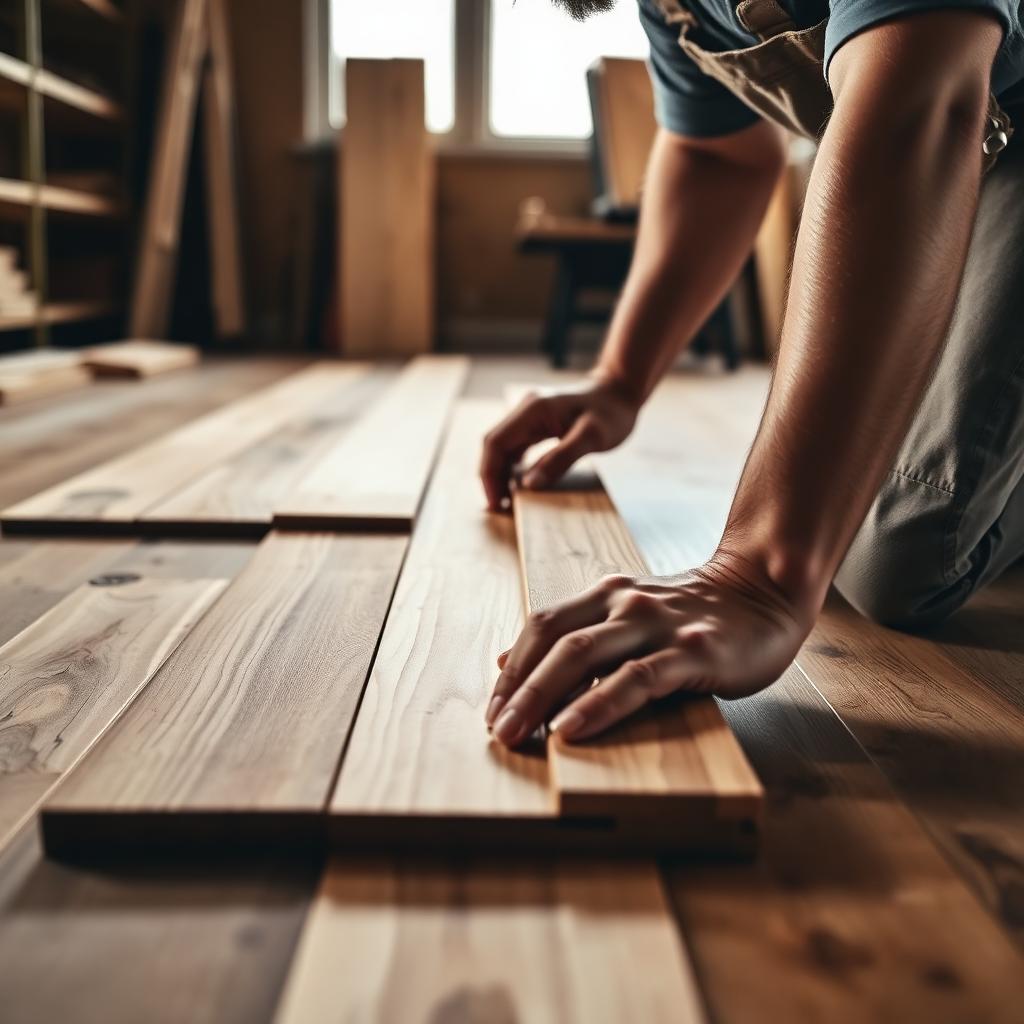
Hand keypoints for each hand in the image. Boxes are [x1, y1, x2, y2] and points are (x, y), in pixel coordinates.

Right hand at [479, 375, 639, 510]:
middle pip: (494, 445)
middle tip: (498, 507)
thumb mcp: (592, 437)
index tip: (496, 502)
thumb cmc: (611, 412)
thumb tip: (528, 485)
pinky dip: (512, 466)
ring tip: (505, 501)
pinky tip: (517, 484)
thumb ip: (560, 459)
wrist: (621, 391)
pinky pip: (516, 446)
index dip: (490, 474)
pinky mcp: (537, 423)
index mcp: (533, 409)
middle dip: (491, 477)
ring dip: (499, 473)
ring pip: (502, 447)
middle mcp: (526, 409)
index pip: (496, 443)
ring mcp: (530, 415)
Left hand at [485, 551, 811, 745]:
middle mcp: (623, 602)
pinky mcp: (690, 651)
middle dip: (517, 688)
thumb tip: (507, 662)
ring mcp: (656, 624)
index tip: (493, 709)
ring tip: (516, 734)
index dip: (513, 669)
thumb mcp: (627, 615)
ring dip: (541, 697)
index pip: (542, 627)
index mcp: (605, 594)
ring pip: (582, 656)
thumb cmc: (693, 615)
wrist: (764, 590)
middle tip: (497, 731)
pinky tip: (572, 730)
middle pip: (553, 641)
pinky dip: (597, 705)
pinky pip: (635, 680)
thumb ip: (577, 634)